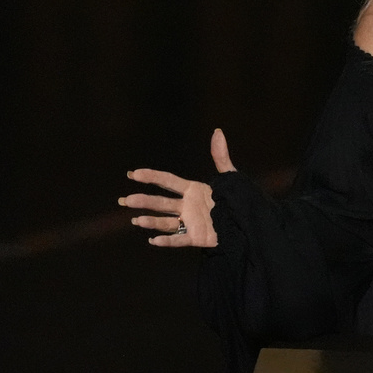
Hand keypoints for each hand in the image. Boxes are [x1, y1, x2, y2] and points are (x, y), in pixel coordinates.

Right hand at [119, 128, 235, 247]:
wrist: (246, 222)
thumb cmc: (236, 199)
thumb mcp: (230, 177)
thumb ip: (221, 156)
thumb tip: (217, 131)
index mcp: (193, 190)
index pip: (168, 181)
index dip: (151, 176)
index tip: (133, 174)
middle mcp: (187, 205)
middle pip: (162, 202)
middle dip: (144, 201)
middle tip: (126, 201)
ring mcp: (190, 222)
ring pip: (166, 222)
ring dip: (151, 221)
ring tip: (137, 220)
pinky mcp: (196, 237)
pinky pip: (179, 240)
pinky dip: (167, 241)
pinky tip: (153, 240)